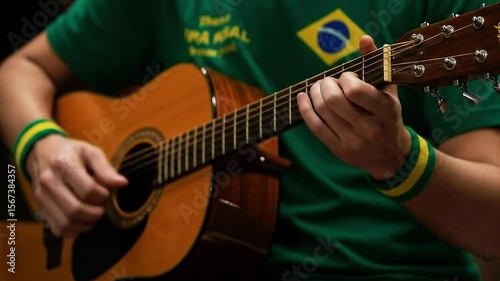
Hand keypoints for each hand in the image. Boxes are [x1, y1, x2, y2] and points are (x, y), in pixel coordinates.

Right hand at [26, 134, 127, 236]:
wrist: (42, 152)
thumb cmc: (72, 152)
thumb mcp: (91, 152)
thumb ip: (106, 169)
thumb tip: (122, 183)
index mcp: (64, 165)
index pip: (88, 190)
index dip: (103, 196)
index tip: (106, 193)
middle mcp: (49, 182)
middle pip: (75, 210)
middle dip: (96, 213)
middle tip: (102, 207)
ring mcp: (43, 197)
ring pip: (65, 223)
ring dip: (86, 224)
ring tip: (94, 214)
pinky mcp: (41, 208)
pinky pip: (58, 229)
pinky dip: (74, 230)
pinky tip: (83, 221)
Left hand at [297, 35, 411, 179]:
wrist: (391, 156)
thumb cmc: (388, 118)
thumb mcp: (389, 92)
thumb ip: (376, 64)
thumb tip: (364, 39)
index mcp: (385, 111)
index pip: (356, 91)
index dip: (345, 79)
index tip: (346, 77)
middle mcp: (369, 128)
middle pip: (334, 100)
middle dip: (326, 84)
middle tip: (328, 81)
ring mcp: (352, 141)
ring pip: (322, 111)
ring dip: (314, 93)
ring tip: (317, 87)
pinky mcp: (338, 150)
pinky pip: (315, 127)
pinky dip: (305, 109)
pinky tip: (302, 97)